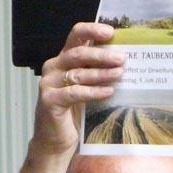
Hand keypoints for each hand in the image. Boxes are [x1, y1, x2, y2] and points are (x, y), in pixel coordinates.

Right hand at [32, 22, 124, 155]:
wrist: (55, 142)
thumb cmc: (73, 115)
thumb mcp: (86, 88)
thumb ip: (96, 73)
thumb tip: (123, 62)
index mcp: (62, 60)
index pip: (75, 36)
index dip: (92, 30)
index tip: (111, 32)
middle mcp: (53, 68)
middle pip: (78, 53)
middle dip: (102, 55)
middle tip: (122, 59)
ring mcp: (49, 84)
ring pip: (78, 73)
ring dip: (101, 74)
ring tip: (120, 74)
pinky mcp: (49, 100)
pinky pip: (75, 93)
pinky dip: (93, 92)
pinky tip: (109, 92)